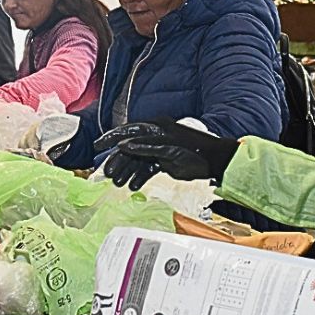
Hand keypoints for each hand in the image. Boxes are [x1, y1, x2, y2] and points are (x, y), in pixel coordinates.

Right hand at [94, 119, 238, 190]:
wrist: (216, 161)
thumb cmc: (196, 152)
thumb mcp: (169, 150)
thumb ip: (145, 148)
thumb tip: (123, 146)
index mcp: (156, 127)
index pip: (128, 131)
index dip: (111, 138)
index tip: (97, 147)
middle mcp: (155, 136)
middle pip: (130, 148)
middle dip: (118, 162)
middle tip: (108, 175)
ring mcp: (159, 149)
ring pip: (137, 160)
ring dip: (127, 171)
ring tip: (118, 184)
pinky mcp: (164, 160)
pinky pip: (147, 168)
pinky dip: (140, 177)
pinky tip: (133, 186)